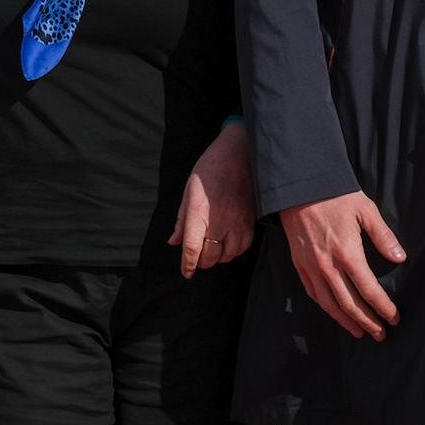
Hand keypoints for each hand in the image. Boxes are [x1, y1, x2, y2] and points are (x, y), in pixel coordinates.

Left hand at [169, 121, 255, 278]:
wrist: (239, 152)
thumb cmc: (210, 168)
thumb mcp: (188, 191)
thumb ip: (181, 220)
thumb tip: (174, 241)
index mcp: (198, 212)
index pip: (192, 249)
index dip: (188, 265)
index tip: (186, 272)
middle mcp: (218, 220)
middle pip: (210, 256)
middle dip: (202, 262)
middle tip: (199, 257)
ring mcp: (237, 221)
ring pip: (228, 255)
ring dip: (219, 257)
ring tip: (214, 250)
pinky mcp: (250, 219)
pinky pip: (244, 246)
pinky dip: (235, 251)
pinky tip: (229, 244)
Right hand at [278, 190, 404, 341]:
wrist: (299, 188)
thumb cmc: (335, 196)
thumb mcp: (365, 210)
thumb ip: (383, 236)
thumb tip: (400, 258)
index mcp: (348, 254)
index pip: (369, 291)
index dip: (383, 307)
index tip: (394, 318)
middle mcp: (329, 267)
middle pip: (350, 304)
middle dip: (367, 322)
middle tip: (380, 334)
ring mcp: (312, 267)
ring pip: (330, 304)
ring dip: (346, 321)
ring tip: (359, 332)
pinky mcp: (299, 264)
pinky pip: (313, 293)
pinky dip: (325, 307)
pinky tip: (333, 312)